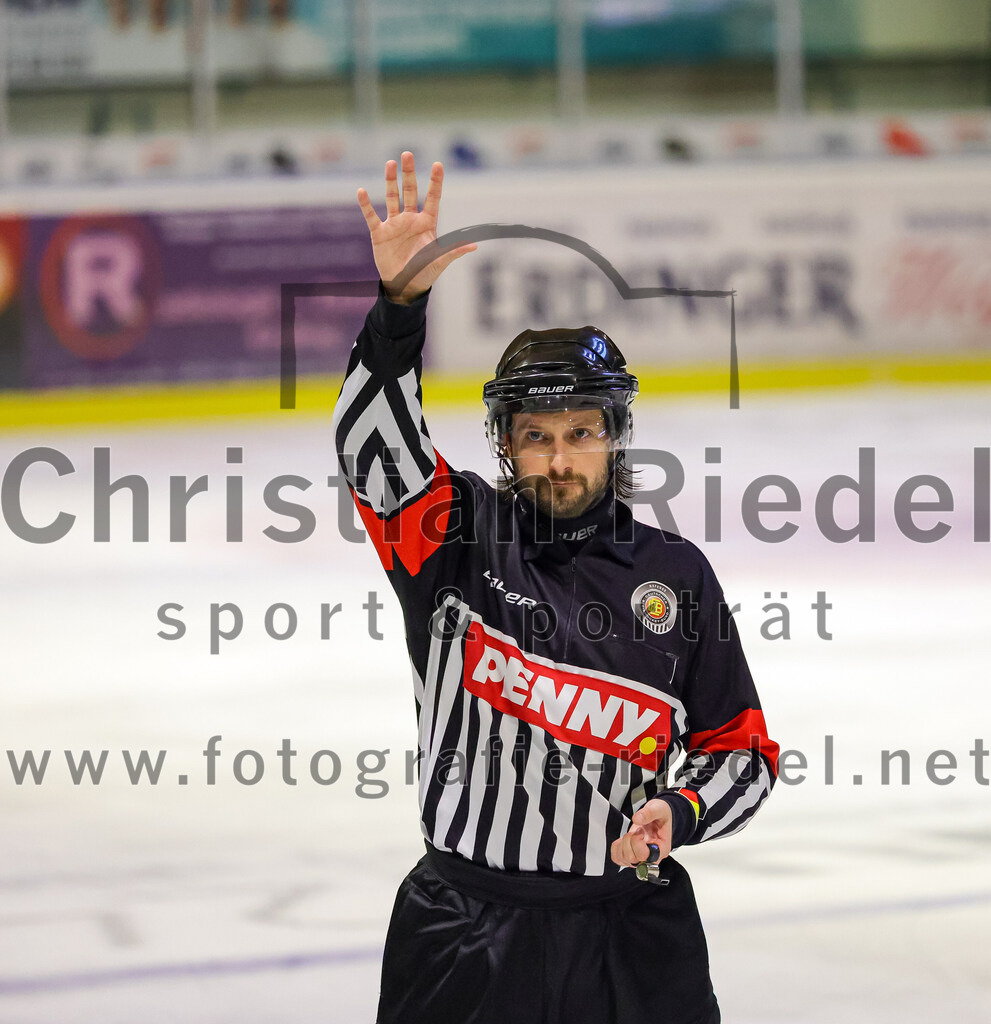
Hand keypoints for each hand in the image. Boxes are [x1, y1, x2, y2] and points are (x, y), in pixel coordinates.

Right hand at [356, 151, 476, 303]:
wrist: (405, 287)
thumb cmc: (425, 273)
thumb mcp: (440, 261)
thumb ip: (454, 250)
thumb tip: (474, 245)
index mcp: (427, 223)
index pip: (432, 198)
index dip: (435, 182)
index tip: (438, 164)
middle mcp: (410, 220)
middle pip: (410, 191)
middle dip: (409, 173)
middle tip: (407, 154)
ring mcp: (394, 224)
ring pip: (392, 197)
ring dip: (390, 181)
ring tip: (390, 163)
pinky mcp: (379, 233)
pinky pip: (371, 216)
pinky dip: (366, 205)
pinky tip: (361, 191)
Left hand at [610, 798, 673, 867]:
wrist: (657, 816)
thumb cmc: (661, 815)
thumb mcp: (659, 808)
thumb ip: (650, 813)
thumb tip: (637, 819)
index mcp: (661, 849)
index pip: (646, 857)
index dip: (638, 844)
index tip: (640, 831)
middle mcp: (651, 857)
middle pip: (633, 859)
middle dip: (629, 841)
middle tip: (635, 831)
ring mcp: (640, 857)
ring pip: (624, 859)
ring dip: (622, 844)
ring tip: (630, 835)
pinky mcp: (631, 855)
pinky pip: (617, 858)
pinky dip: (616, 848)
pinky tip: (623, 839)